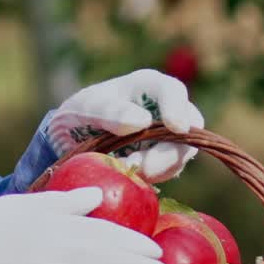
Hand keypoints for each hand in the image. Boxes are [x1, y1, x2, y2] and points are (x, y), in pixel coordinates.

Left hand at [43, 68, 203, 182]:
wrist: (75, 140)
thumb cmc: (82, 113)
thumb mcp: (87, 108)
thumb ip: (110, 111)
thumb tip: (142, 121)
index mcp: (148, 87)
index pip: (172, 91)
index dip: (178, 108)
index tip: (175, 127)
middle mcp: (165, 110)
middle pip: (187, 129)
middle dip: (169, 152)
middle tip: (144, 168)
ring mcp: (168, 136)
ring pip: (181, 154)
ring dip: (158, 168)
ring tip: (126, 169)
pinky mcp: (164, 160)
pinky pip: (168, 172)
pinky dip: (151, 177)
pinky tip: (128, 176)